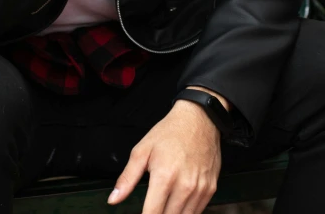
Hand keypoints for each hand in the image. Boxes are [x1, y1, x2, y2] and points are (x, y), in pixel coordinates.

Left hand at [108, 99, 221, 213]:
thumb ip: (127, 178)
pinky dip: (185, 211)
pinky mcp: (210, 190)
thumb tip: (114, 199)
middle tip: (152, 205)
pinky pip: (197, 212)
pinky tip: (178, 202)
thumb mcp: (142, 150)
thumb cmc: (170, 133)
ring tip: (163, 204)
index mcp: (164, 176)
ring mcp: (200, 190)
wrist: (199, 119)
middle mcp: (184, 186)